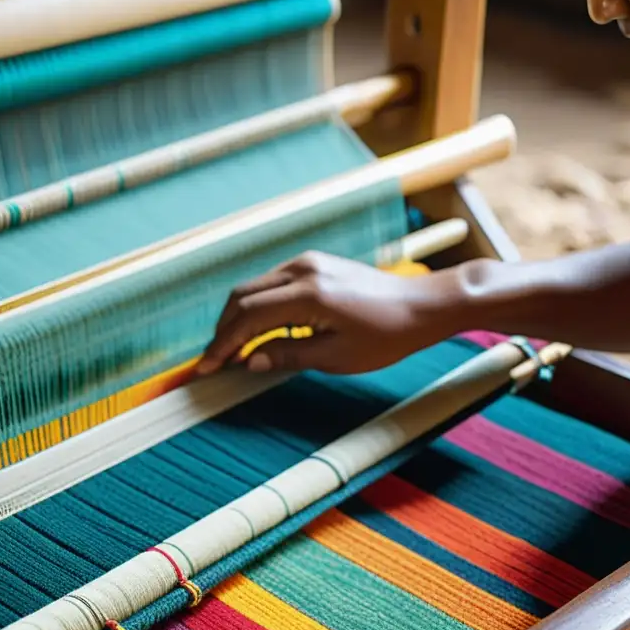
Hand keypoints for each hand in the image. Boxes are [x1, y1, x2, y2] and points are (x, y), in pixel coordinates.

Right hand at [197, 251, 454, 375]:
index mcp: (308, 294)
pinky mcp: (313, 264)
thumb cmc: (387, 335)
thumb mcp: (337, 356)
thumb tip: (250, 362)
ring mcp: (307, 262)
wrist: (422, 305)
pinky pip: (271, 284)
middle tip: (216, 360)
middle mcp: (302, 270)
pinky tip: (259, 331)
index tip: (207, 367)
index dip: (223, 344)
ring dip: (238, 318)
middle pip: (242, 296)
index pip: (248, 316)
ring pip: (254, 287)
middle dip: (223, 330)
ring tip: (233, 350)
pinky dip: (257, 307)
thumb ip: (288, 355)